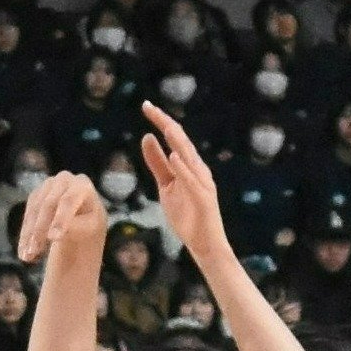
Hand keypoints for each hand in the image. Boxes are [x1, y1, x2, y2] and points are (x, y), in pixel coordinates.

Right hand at [15, 171, 107, 265]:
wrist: (82, 219)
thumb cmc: (90, 225)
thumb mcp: (90, 229)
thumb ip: (76, 228)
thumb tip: (53, 233)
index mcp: (83, 186)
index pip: (69, 200)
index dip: (60, 218)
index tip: (53, 238)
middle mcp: (64, 180)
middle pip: (48, 205)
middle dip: (40, 230)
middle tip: (34, 253)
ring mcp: (48, 185)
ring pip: (34, 210)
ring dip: (29, 235)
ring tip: (28, 257)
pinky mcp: (36, 195)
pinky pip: (27, 215)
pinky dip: (25, 235)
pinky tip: (24, 252)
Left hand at [134, 105, 233, 265]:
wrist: (204, 244)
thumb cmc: (187, 215)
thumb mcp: (166, 185)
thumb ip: (157, 163)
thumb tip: (147, 137)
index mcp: (190, 165)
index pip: (174, 137)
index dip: (160, 121)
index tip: (145, 106)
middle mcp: (199, 170)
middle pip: (181, 140)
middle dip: (165, 122)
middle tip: (148, 107)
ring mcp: (203, 184)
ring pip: (189, 157)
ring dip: (176, 139)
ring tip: (164, 124)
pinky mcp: (204, 199)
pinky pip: (192, 181)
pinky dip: (183, 168)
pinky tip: (174, 156)